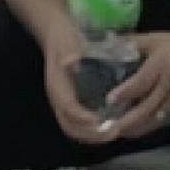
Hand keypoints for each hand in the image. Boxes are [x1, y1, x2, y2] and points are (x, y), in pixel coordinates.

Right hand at [42, 21, 118, 145]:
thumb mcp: (67, 40)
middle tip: (113, 132)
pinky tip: (110, 125)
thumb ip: (70, 51)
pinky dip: (93, 131)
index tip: (100, 120)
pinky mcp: (71, 103)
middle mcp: (57, 98)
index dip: (83, 117)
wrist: (55, 34)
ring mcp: (63, 102)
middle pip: (70, 126)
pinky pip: (79, 124)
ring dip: (93, 136)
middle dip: (91, 134)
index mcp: (56, 85)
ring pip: (74, 129)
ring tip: (114, 132)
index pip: (68, 108)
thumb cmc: (64, 37)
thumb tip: (72, 62)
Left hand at [106, 33, 169, 139]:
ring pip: (157, 117)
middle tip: (112, 126)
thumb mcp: (152, 40)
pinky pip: (164, 120)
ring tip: (120, 132)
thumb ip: (130, 42)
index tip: (110, 100)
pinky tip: (136, 130)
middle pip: (150, 106)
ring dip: (139, 126)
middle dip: (131, 119)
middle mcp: (168, 84)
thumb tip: (103, 43)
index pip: (142, 82)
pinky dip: (149, 126)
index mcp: (160, 65)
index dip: (126, 92)